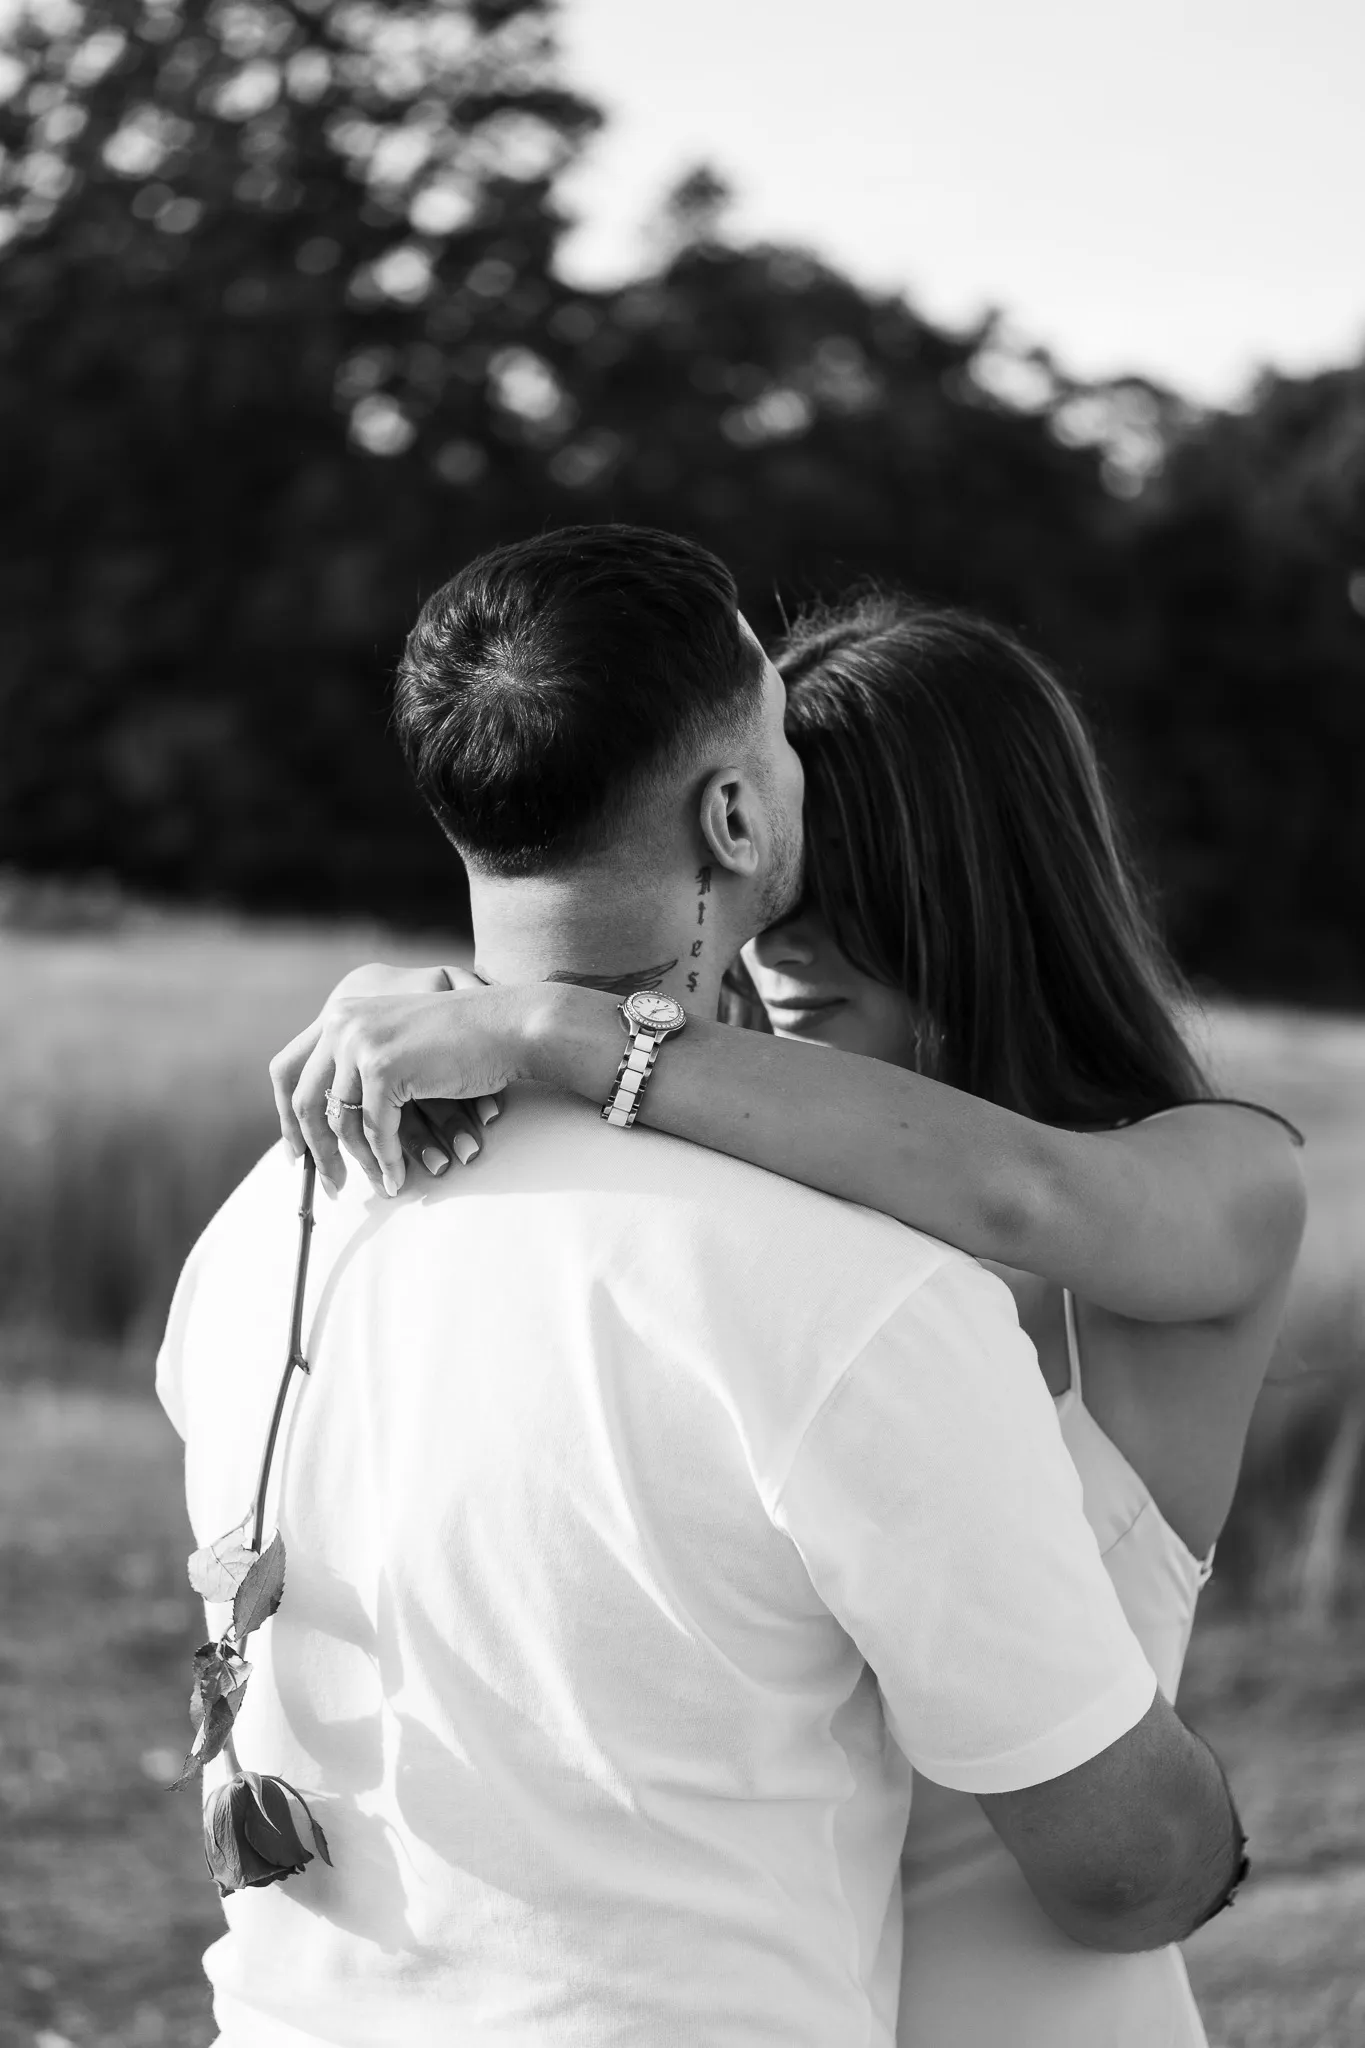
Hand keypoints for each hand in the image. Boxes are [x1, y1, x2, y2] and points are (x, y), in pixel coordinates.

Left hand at [268, 963, 531, 1195]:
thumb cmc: (468, 1041)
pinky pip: (377, 1130)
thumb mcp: (402, 1045)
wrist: (511, 1024)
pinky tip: (399, 1178)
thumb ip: (364, 1066)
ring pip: (344, 1122)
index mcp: (342, 1014)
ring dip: (364, 1163)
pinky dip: (388, 1160)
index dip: (292, 1121)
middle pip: (307, 1101)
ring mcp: (359, 1042)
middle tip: (332, 1185)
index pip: (293, 1072)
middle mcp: (342, 1022)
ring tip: (379, 1186)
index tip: (301, 1156)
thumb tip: (335, 1122)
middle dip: (317, 1151)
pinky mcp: (383, 1066)